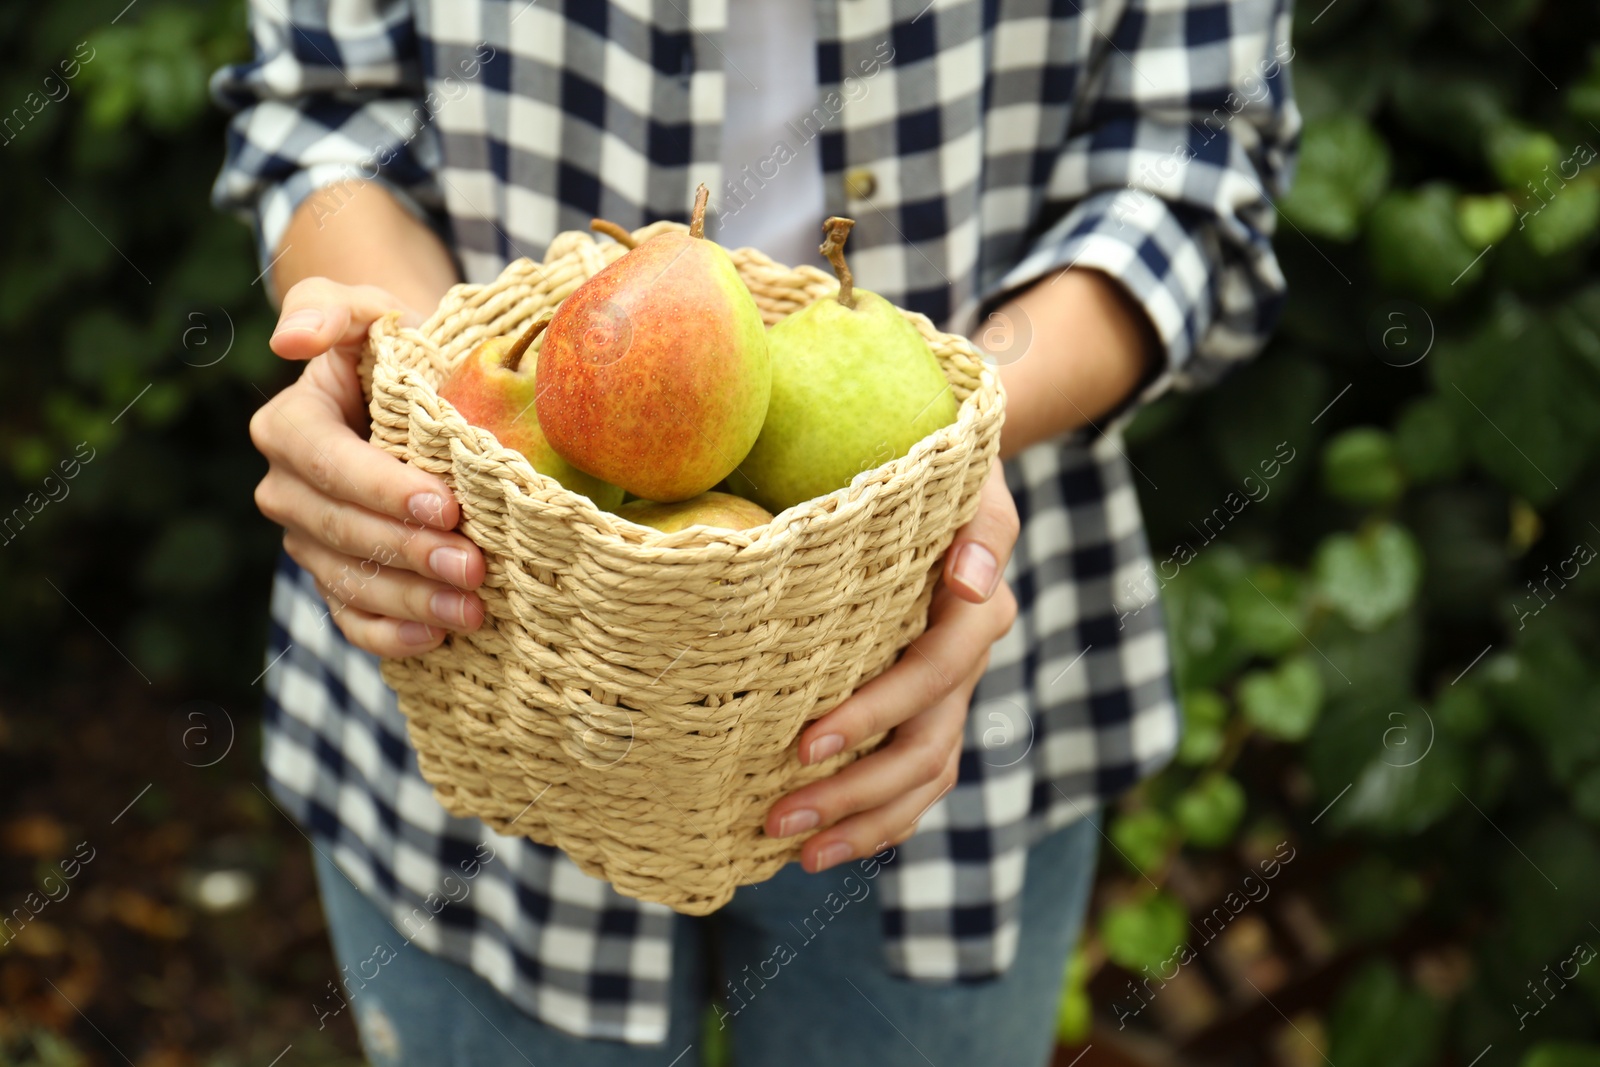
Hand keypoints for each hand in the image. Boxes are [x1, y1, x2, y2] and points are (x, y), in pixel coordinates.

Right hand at [249, 278, 485, 656]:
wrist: (416, 393)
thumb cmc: (395, 347)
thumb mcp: (365, 310)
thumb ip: (328, 309)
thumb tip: (288, 340)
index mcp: (288, 428)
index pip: (327, 463)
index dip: (382, 488)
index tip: (444, 506)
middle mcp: (289, 490)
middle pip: (342, 530)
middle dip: (409, 552)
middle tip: (473, 566)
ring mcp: (311, 542)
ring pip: (350, 581)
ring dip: (412, 600)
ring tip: (473, 610)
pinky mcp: (336, 579)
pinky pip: (351, 618)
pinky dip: (390, 635)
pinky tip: (437, 638)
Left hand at [766, 459, 1019, 871]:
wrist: (957, 481)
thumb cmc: (943, 472)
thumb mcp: (973, 483)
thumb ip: (979, 530)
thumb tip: (972, 582)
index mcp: (977, 611)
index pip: (930, 675)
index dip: (874, 714)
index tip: (805, 744)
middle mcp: (969, 663)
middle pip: (924, 750)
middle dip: (854, 794)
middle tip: (779, 820)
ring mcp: (952, 695)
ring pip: (923, 780)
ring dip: (864, 823)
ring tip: (798, 853)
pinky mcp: (931, 711)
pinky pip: (916, 781)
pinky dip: (877, 819)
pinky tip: (824, 845)